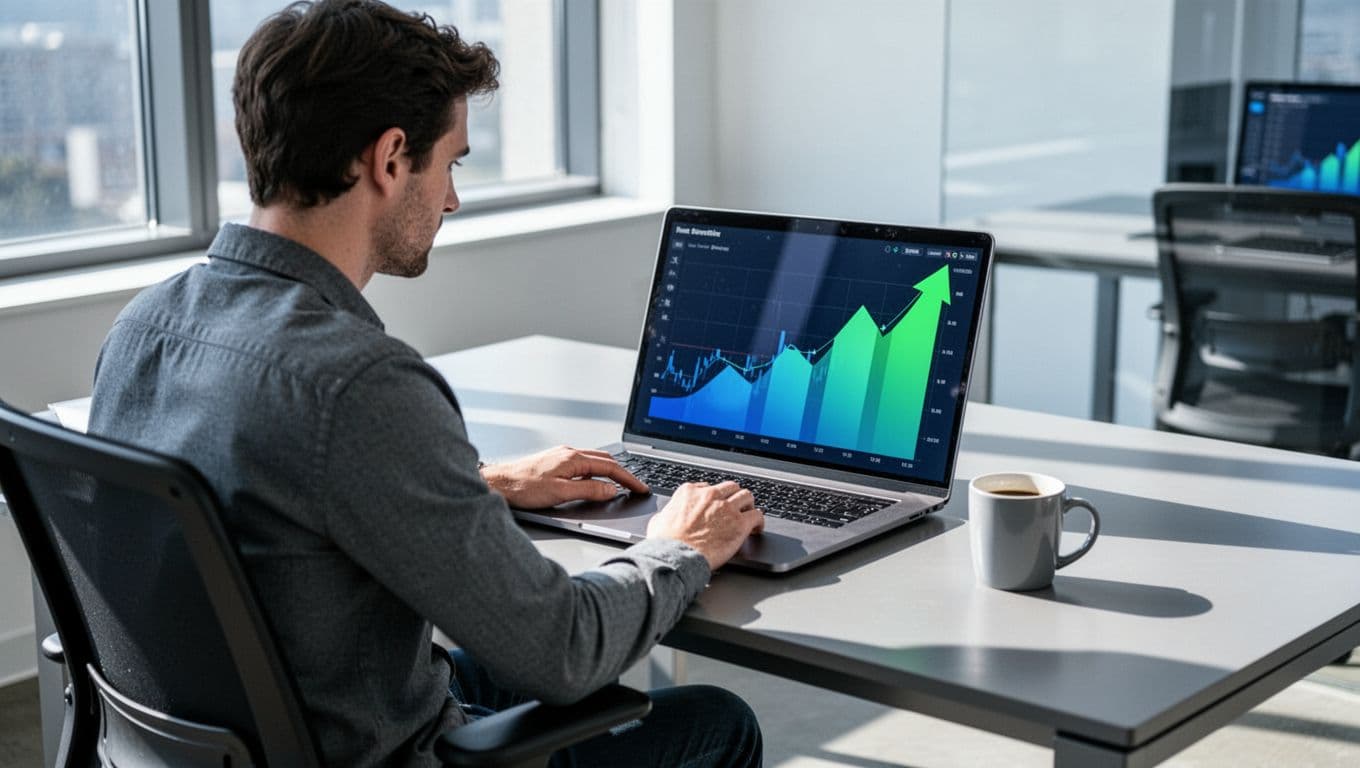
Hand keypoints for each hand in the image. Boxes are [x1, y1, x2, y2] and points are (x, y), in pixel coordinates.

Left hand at [480, 446, 648, 508]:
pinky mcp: (554, 461)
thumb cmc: (523, 487)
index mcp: (573, 458)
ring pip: (594, 460)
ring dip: (610, 471)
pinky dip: (596, 471)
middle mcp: (569, 452)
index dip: (629, 479)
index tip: (641, 488)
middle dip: (624, 473)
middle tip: (636, 486)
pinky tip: (594, 479)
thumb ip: (588, 491)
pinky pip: (583, 463)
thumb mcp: (560, 493)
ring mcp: (561, 455)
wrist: (499, 483)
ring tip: (621, 483)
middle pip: (606, 460)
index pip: (611, 467)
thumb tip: (611, 490)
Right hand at [646, 481, 764, 570]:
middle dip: (733, 496)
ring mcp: (726, 508)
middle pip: (730, 487)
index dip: (714, 498)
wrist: (676, 557)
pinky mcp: (739, 523)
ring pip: (747, 496)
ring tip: (749, 515)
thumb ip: (668, 513)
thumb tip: (666, 517)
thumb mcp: (658, 521)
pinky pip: (757, 515)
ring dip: (748, 505)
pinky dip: (759, 521)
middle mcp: (710, 495)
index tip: (716, 505)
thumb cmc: (665, 543)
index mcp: (690, 492)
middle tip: (736, 507)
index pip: (708, 487)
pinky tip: (756, 529)